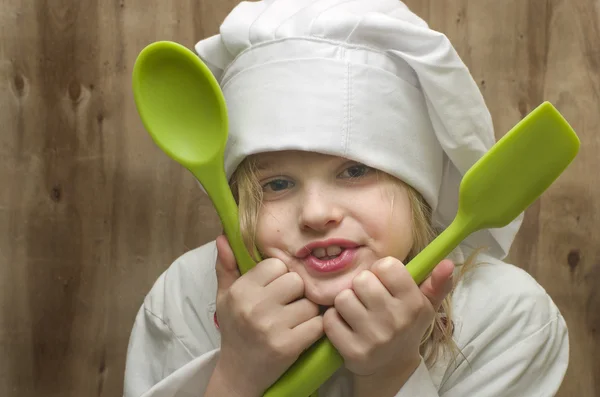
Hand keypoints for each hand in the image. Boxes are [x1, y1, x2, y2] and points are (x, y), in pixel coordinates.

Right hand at [207, 235, 323, 395]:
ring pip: (310, 303)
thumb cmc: (235, 329)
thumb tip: (224, 236)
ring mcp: (272, 327)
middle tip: (288, 304)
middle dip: (296, 292)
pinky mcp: (289, 346)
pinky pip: (317, 325)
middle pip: (296, 281)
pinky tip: (303, 332)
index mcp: (241, 291)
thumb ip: (226, 266)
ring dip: (308, 312)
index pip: (276, 265)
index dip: (280, 275)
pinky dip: (315, 329)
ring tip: (294, 320)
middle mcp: (255, 307)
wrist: (239, 372)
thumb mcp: (225, 297)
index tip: (275, 288)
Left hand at [323, 256, 453, 381]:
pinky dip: (334, 320)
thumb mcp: (425, 306)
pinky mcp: (353, 351)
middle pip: (361, 280)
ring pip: (343, 298)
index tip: (384, 283)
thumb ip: (437, 283)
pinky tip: (346, 326)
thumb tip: (449, 263)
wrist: (392, 367)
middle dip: (361, 287)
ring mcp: (374, 337)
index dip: (380, 271)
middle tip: (368, 300)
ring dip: (346, 303)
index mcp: (414, 304)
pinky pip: (330, 319)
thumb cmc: (406, 326)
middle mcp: (395, 320)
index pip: (386, 265)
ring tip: (357, 312)